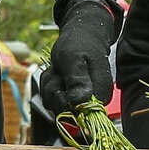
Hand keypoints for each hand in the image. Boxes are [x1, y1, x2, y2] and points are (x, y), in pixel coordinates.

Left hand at [33, 0, 117, 118]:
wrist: (80, 35)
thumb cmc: (79, 43)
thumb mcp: (74, 59)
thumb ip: (77, 81)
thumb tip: (79, 103)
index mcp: (100, 94)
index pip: (79, 114)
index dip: (66, 101)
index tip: (65, 82)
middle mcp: (91, 101)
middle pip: (62, 110)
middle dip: (55, 89)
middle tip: (60, 71)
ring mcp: (78, 100)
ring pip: (53, 103)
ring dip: (50, 84)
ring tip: (59, 68)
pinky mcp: (68, 97)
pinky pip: (49, 98)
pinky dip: (48, 83)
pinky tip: (56, 71)